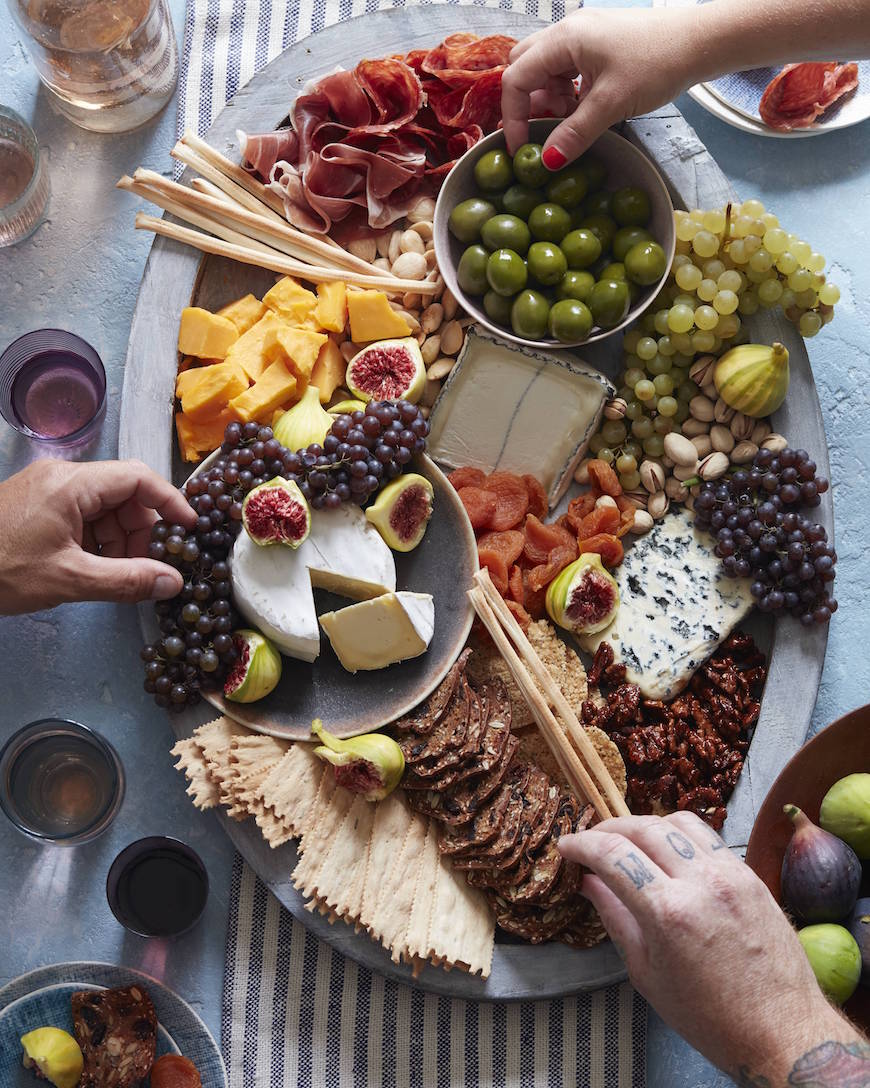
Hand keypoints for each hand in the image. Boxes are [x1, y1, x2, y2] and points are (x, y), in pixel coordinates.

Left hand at [0, 459, 195, 613]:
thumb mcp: (69, 580)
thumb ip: (127, 580)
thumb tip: (174, 583)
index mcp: (71, 483)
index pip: (139, 478)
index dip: (171, 502)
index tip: (190, 530)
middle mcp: (61, 478)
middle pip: (124, 495)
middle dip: (142, 533)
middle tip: (147, 569)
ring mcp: (47, 491)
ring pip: (104, 509)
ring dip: (119, 542)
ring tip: (115, 576)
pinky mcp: (37, 508)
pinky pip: (82, 518)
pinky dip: (97, 543)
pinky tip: (92, 571)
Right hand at [501, 8, 701, 165]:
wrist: (700, 41)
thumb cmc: (659, 62)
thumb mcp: (612, 103)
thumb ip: (575, 133)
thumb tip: (547, 162)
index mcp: (564, 38)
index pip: (516, 77)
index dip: (514, 116)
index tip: (523, 147)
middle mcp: (568, 31)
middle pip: (525, 68)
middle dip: (529, 104)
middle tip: (547, 130)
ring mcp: (584, 36)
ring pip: (546, 71)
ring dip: (550, 100)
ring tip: (573, 119)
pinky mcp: (599, 45)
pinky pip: (568, 70)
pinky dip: (568, 93)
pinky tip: (587, 108)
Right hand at [559, 812, 858, 1081]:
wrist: (783, 1031)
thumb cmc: (709, 1017)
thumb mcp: (646, 973)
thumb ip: (614, 917)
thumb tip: (588, 882)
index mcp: (668, 912)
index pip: (612, 854)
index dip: (581, 844)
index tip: (567, 847)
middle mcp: (700, 882)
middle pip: (642, 827)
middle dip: (607, 828)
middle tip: (590, 841)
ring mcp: (730, 873)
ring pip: (676, 821)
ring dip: (643, 823)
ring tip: (627, 841)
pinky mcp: (750, 874)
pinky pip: (707, 836)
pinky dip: (678, 834)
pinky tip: (667, 851)